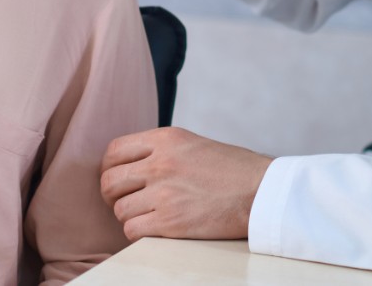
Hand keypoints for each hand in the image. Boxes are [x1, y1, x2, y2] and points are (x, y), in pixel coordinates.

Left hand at [100, 127, 272, 240]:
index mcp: (165, 139)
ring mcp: (164, 193)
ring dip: (128, 216)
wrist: (261, 191)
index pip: (114, 151)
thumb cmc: (233, 169)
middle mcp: (160, 163)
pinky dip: (138, 232)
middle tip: (124, 201)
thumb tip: (132, 163)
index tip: (117, 179)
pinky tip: (153, 229)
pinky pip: (132, 230)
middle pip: (109, 181)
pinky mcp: (171, 222)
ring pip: (119, 209)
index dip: (109, 168)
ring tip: (146, 216)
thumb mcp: (192, 144)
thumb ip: (161, 149)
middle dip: (112, 195)